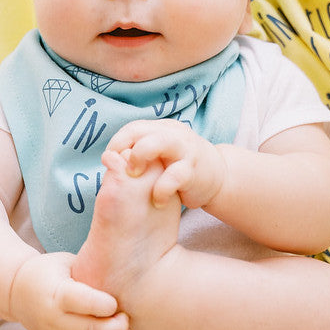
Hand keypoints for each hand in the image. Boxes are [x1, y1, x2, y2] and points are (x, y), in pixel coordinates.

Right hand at [9, 253, 128, 329]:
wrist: (16, 291)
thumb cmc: (48, 270)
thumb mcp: (66, 262)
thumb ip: (90, 269)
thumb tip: (124, 267)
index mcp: (55, 292)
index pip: (82, 303)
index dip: (104, 304)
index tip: (116, 301)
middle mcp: (54, 318)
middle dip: (115, 327)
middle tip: (126, 316)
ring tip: (124, 327)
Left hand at [105, 119, 224, 208]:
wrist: (220, 177)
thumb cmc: (182, 167)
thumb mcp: (162, 155)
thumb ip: (141, 153)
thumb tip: (110, 160)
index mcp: (162, 129)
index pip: (132, 128)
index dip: (117, 143)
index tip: (109, 161)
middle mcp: (173, 134)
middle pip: (140, 131)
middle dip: (124, 148)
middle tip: (120, 168)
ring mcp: (185, 150)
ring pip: (158, 143)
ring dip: (140, 157)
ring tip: (134, 176)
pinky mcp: (193, 170)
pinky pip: (174, 176)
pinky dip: (161, 189)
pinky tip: (156, 201)